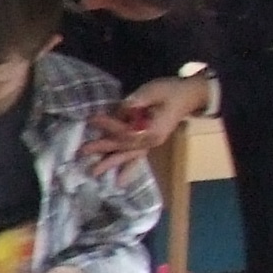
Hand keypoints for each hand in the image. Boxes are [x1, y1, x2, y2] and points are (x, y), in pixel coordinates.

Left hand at [81, 76, 205, 172]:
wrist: (190, 96)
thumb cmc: (173, 91)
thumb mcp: (155, 90)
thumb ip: (139, 100)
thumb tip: (123, 108)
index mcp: (154, 129)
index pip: (127, 130)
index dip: (109, 125)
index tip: (92, 119)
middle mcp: (151, 141)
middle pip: (123, 147)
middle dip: (103, 148)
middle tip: (82, 151)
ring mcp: (151, 144)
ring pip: (128, 156)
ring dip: (110, 163)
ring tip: (93, 173)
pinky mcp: (149, 142)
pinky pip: (136, 159)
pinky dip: (128, 169)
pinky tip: (119, 182)